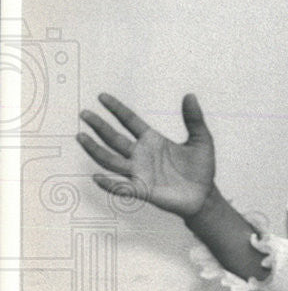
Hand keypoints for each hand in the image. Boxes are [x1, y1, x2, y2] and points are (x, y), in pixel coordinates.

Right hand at [77, 93, 215, 218]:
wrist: (204, 195)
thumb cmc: (202, 168)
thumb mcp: (201, 139)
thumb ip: (194, 118)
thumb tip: (190, 95)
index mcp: (153, 140)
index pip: (130, 121)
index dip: (116, 109)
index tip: (102, 97)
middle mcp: (142, 155)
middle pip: (115, 138)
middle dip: (99, 126)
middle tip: (84, 113)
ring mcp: (140, 172)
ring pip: (111, 160)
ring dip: (96, 149)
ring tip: (81, 137)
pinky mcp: (143, 190)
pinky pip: (122, 187)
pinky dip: (109, 184)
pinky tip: (97, 177)